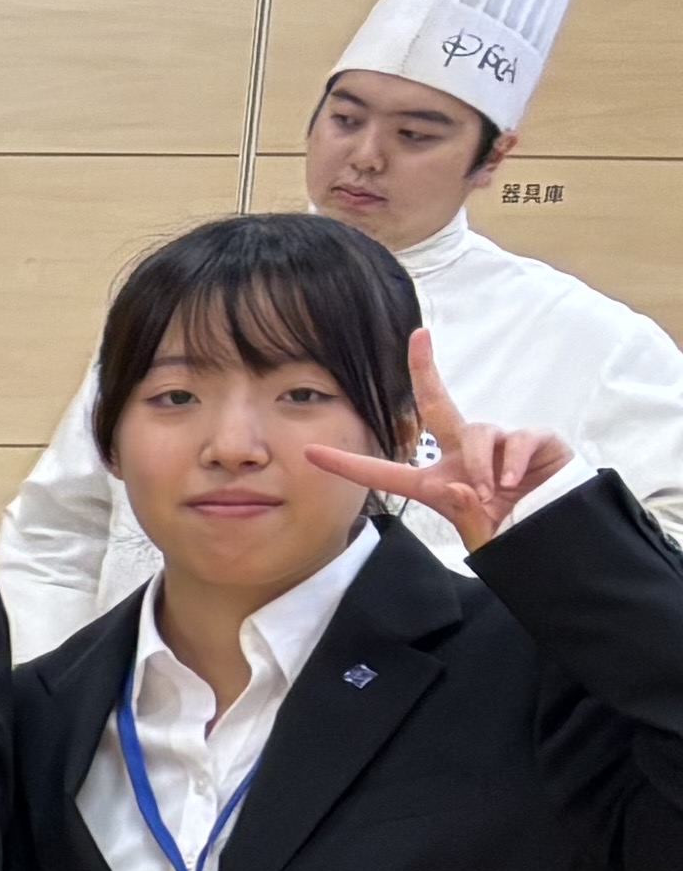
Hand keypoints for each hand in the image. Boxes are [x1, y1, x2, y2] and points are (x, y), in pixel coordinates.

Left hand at [308, 327, 571, 548]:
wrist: (560, 531)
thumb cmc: (514, 531)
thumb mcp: (481, 533)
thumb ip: (465, 515)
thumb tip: (456, 486)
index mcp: (437, 482)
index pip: (384, 473)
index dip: (347, 464)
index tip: (310, 452)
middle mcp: (463, 456)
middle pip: (437, 405)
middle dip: (426, 370)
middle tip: (418, 337)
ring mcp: (498, 444)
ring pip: (477, 432)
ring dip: (481, 463)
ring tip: (495, 491)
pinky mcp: (534, 440)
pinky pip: (515, 438)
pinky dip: (511, 461)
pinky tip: (514, 482)